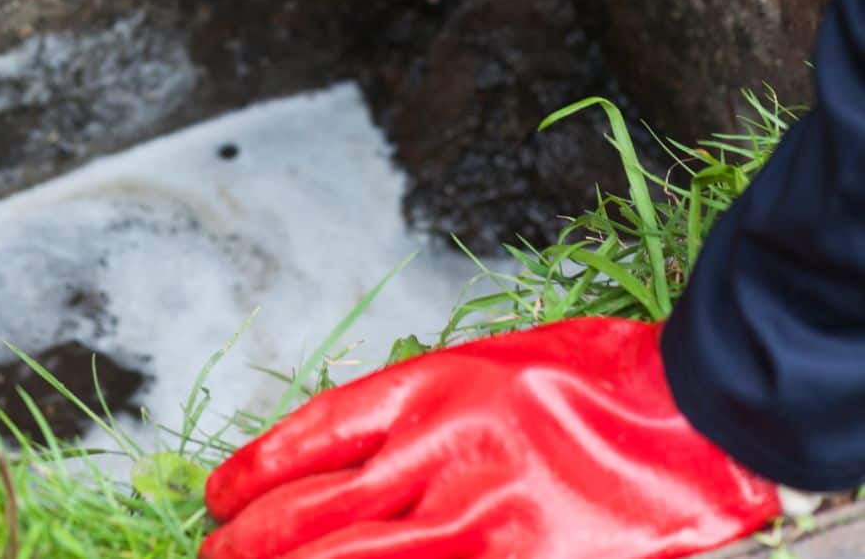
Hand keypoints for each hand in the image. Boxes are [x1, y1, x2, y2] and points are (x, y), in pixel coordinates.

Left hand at [203, 320, 780, 558]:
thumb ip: (423, 414)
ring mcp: (480, 524)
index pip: (315, 435)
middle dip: (251, 541)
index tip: (219, 494)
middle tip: (213, 553)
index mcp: (434, 388)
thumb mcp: (492, 367)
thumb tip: (352, 463)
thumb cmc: (599, 379)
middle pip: (317, 511)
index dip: (256, 471)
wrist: (694, 415)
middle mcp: (442, 455)